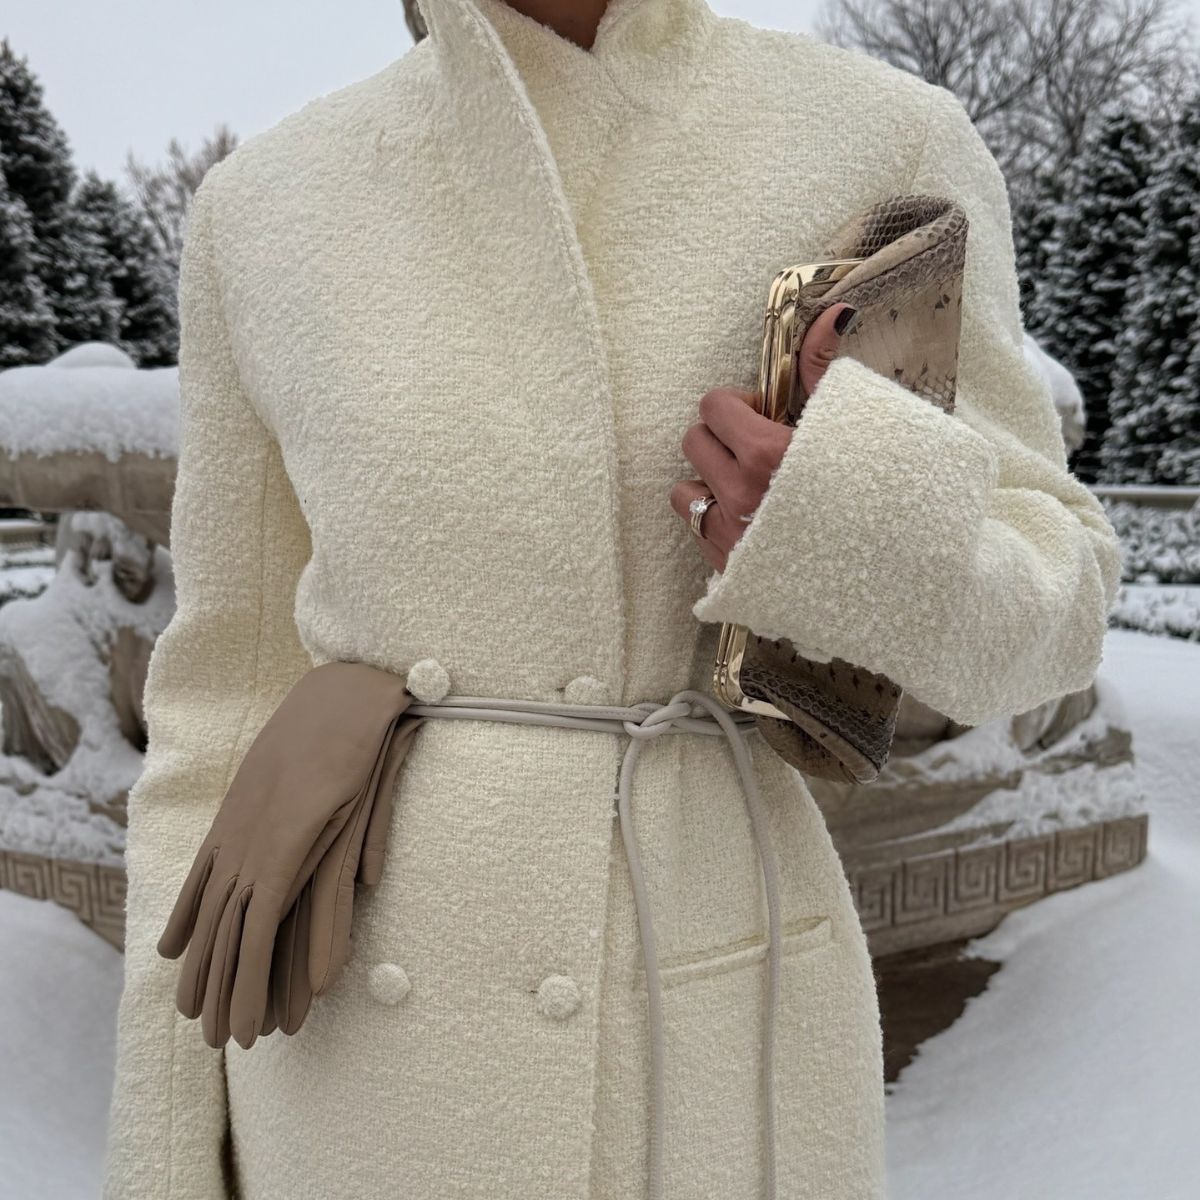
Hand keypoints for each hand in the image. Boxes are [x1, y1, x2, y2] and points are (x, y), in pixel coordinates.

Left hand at [670, 301, 857, 570]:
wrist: (896, 577)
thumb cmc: (882, 498)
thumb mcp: (856, 427)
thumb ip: (824, 371)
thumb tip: (831, 314)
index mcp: (769, 455)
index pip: (714, 405)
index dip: (738, 405)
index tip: (765, 415)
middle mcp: (742, 497)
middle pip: (693, 442)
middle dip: (719, 439)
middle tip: (756, 449)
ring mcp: (732, 538)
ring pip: (684, 493)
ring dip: (709, 484)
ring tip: (749, 489)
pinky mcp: (729, 571)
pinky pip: (697, 533)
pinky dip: (716, 524)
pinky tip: (753, 524)